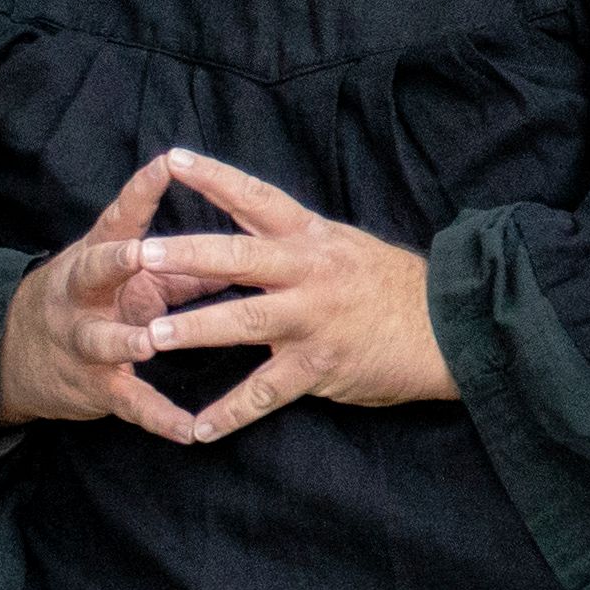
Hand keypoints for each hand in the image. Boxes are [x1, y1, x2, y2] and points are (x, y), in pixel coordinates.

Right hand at [0, 150, 236, 439]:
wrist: (13, 355)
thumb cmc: (88, 302)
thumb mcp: (125, 278)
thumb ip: (183, 268)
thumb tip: (244, 253)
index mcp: (95, 259)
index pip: (118, 219)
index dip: (139, 193)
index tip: (164, 164)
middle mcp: (81, 296)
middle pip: (92, 272)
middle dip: (113, 263)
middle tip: (136, 254)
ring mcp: (83, 341)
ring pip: (100, 340)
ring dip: (123, 341)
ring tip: (147, 343)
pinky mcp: (94, 386)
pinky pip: (128, 402)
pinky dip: (158, 417)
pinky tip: (187, 431)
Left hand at [145, 158, 452, 438]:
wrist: (449, 327)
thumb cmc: (388, 286)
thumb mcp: (342, 246)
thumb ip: (291, 237)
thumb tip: (244, 213)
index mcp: (310, 237)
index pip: (256, 199)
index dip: (214, 178)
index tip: (174, 160)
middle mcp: (309, 273)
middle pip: (239, 257)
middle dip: (186, 255)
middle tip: (140, 255)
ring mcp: (313, 321)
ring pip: (244, 322)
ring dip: (195, 330)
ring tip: (150, 338)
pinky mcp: (320, 367)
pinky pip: (266, 393)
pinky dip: (231, 413)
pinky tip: (198, 429)